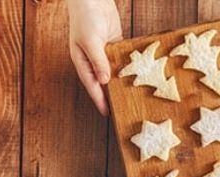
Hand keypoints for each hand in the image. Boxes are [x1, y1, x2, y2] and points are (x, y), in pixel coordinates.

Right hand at [69, 0, 121, 115]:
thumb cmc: (85, 18)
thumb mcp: (91, 41)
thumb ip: (98, 61)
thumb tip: (104, 80)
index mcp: (82, 62)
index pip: (92, 85)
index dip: (99, 100)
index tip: (106, 113)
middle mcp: (93, 60)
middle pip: (103, 82)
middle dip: (111, 94)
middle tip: (122, 108)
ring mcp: (104, 52)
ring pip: (113, 71)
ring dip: (121, 81)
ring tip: (131, 94)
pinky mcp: (114, 43)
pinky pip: (121, 59)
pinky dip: (127, 66)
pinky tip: (137, 74)